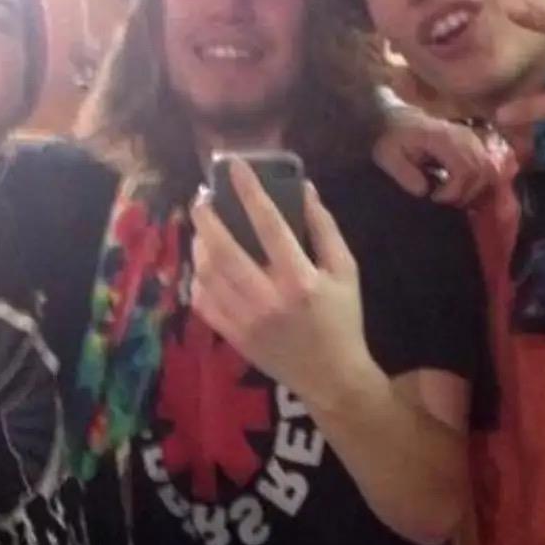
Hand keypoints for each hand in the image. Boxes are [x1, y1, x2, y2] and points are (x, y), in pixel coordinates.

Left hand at [191, 157, 377, 412]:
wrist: (332, 377)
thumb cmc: (342, 319)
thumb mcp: (346, 270)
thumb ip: (325, 228)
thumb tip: (304, 188)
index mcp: (301, 279)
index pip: (269, 224)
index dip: (249, 191)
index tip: (234, 167)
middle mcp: (269, 299)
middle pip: (224, 251)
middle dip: (206, 220)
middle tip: (200, 199)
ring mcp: (247, 321)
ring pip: (208, 276)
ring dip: (199, 247)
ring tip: (201, 230)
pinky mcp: (234, 337)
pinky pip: (204, 304)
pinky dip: (198, 281)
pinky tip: (203, 266)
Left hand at [376, 105, 504, 205]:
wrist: (398, 119)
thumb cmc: (392, 139)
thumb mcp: (387, 156)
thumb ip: (404, 173)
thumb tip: (425, 190)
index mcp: (443, 138)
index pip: (465, 169)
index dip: (454, 191)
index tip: (435, 198)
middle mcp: (464, 136)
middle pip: (484, 171)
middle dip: (466, 194)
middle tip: (445, 200)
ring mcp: (475, 137)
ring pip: (493, 168)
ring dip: (478, 189)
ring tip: (455, 196)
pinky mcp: (479, 142)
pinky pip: (497, 161)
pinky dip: (488, 178)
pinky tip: (469, 188)